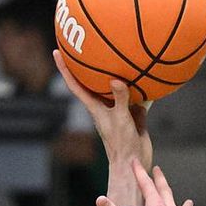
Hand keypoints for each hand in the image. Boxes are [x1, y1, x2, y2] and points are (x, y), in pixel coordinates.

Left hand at [54, 51, 151, 205]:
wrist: (133, 162)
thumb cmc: (122, 145)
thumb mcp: (120, 120)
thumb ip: (119, 99)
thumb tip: (116, 80)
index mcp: (95, 107)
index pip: (75, 85)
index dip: (65, 69)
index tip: (57, 52)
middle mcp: (104, 105)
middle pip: (93, 81)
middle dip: (89, 64)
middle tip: (86, 43)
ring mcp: (118, 109)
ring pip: (116, 87)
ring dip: (117, 73)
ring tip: (119, 53)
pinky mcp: (133, 113)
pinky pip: (135, 95)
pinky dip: (140, 86)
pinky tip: (147, 75)